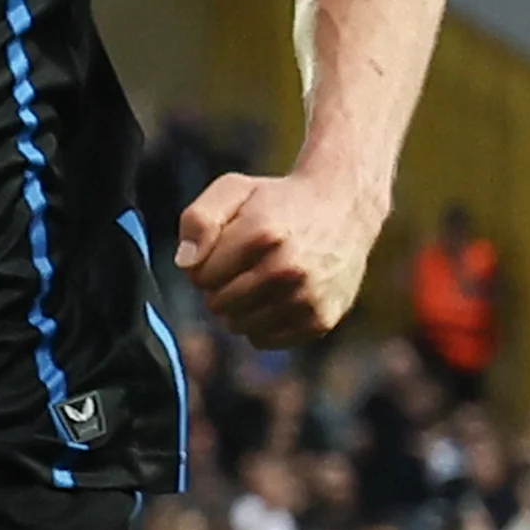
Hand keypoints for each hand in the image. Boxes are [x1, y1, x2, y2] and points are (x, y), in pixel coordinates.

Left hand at [175, 169, 376, 348]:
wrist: (343, 208)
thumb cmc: (277, 201)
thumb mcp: (233, 190)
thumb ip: (198, 220)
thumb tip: (186, 263)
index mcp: (262, 234)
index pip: (199, 275)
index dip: (203, 263)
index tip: (222, 250)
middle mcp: (288, 269)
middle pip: (218, 303)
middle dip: (218, 287)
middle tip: (240, 266)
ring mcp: (308, 297)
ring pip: (239, 325)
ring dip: (238, 308)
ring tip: (257, 280)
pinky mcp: (321, 319)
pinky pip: (265, 340)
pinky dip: (261, 324)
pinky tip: (274, 298)